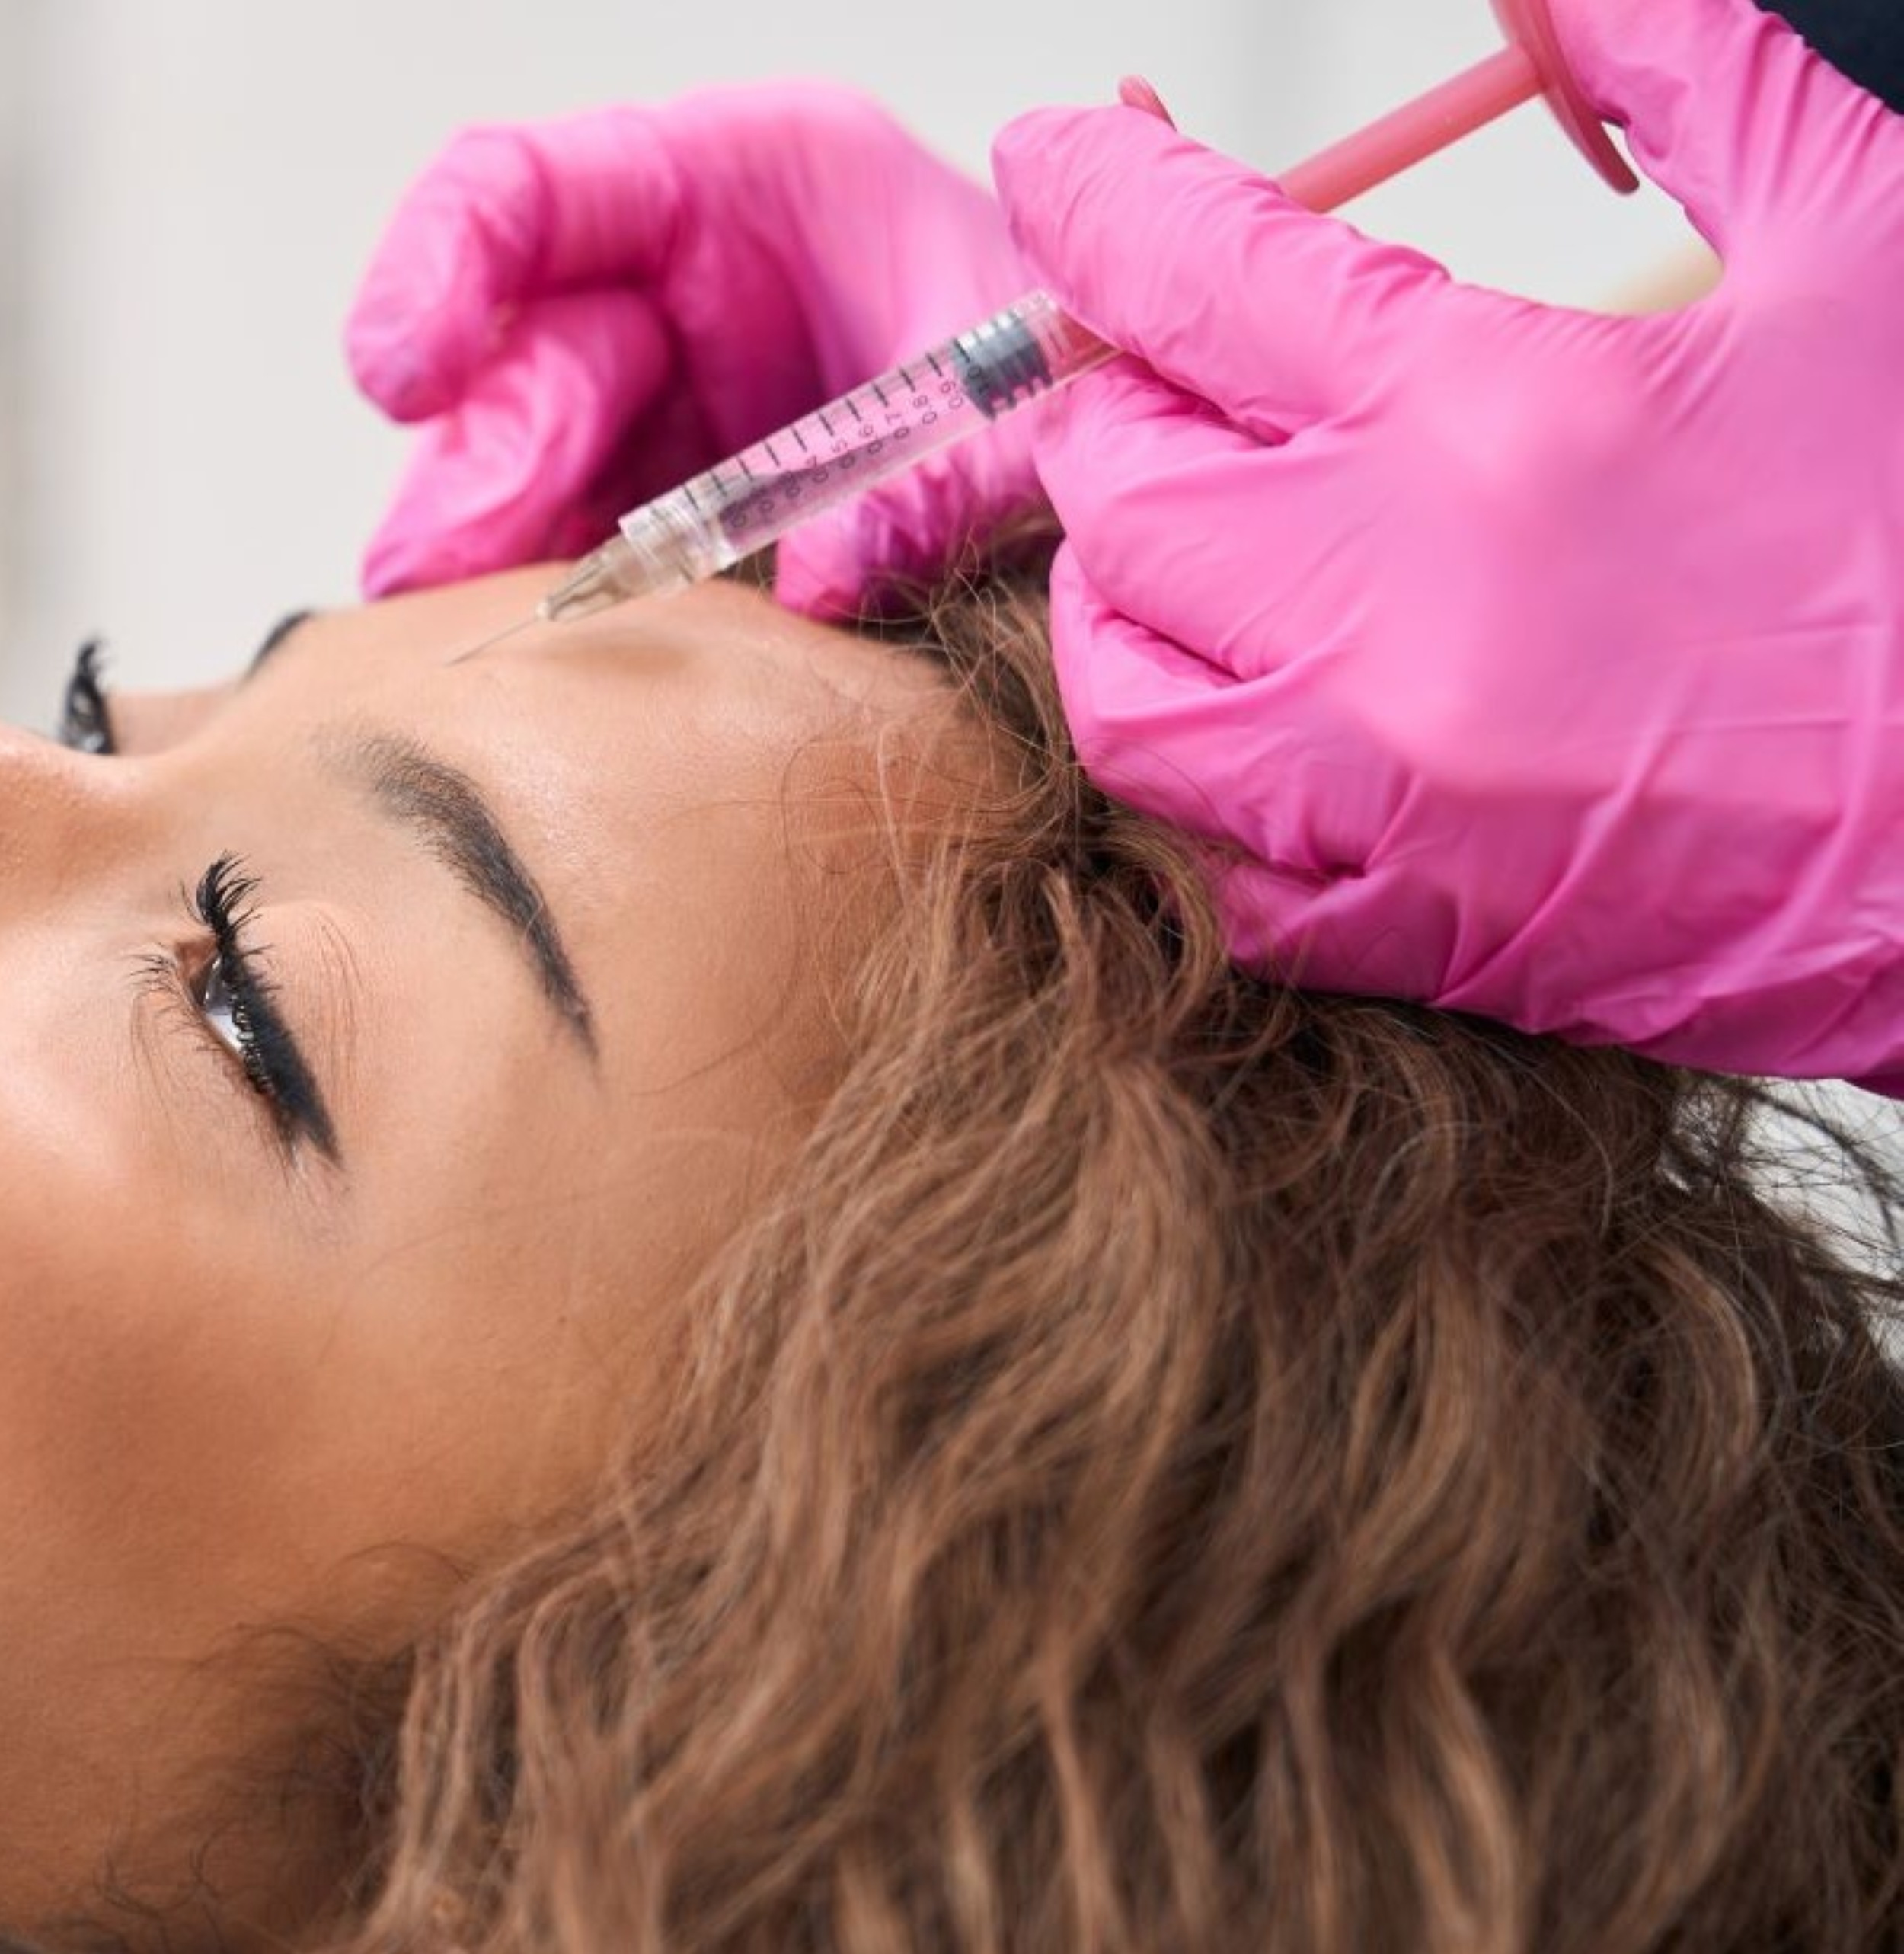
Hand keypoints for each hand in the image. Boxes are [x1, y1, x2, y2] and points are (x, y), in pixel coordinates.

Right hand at [347, 82, 1042, 616]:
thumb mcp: (1036, 387)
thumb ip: (942, 472)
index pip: (523, 191)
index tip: (401, 375)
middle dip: (478, 468)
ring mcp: (659, 408)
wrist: (1125, 430)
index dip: (438, 270)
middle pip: (516, 363)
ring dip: (496, 559)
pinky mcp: (663, 512)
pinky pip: (577, 562)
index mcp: (736, 183)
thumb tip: (821, 582)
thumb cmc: (1071, 351)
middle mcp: (672, 290)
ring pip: (522, 478)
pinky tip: (550, 670)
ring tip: (473, 630)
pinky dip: (562, 617)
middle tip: (444, 572)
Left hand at [991, 0, 1903, 1087]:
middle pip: (1112, 487)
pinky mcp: (1416, 934)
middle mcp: (1390, 614)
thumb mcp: (1868, 241)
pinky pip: (1215, 866)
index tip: (1063, 160)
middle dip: (1121, 405)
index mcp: (1490, 416)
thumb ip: (1684, 74)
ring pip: (1121, 688)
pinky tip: (1284, 723)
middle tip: (1184, 375)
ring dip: (1135, 599)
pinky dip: (1216, 784)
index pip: (1190, 275)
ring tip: (1216, 549)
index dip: (1097, 198)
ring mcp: (1386, 796)